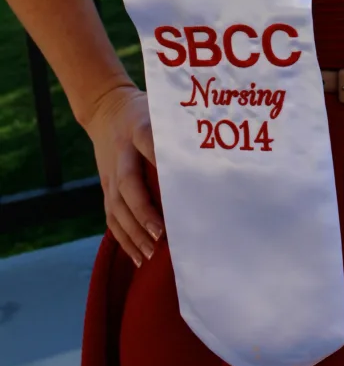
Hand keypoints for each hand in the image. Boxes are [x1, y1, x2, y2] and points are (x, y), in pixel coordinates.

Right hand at [83, 83, 163, 266]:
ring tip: (151, 252)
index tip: (177, 179)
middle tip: (161, 233)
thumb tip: (215, 142)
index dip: (160, 158)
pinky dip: (123, 238)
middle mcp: (122, 152)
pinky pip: (111, 216)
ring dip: (133, 231)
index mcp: (139, 128)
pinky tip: (138, 256)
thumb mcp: (159, 109)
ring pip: (117, 206)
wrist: (106, 109)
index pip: (148, 141)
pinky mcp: (106, 187)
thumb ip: (180, 124)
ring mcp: (110, 172)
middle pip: (128, 182)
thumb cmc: (145, 112)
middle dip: (143, 210)